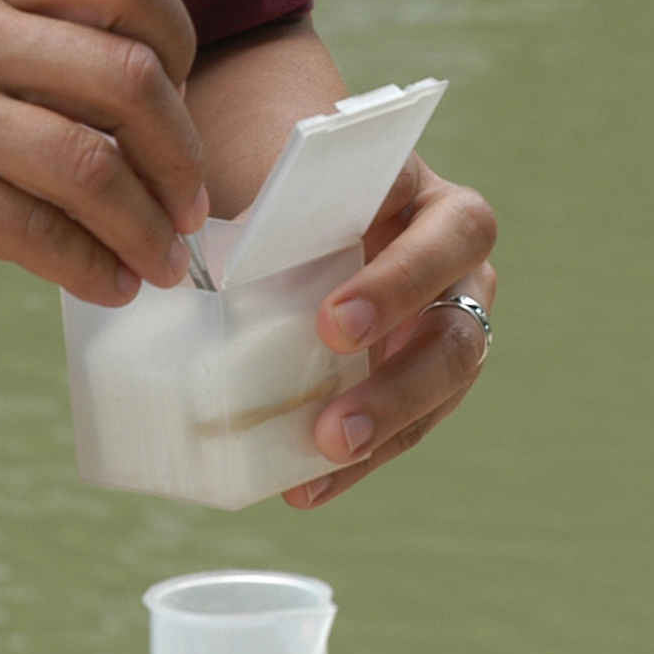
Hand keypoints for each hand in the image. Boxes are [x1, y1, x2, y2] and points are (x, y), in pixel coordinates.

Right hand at [0, 0, 207, 303]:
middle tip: (193, 204)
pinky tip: (101, 283)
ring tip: (159, 261)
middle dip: (182, 154)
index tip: (186, 100)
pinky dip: (86, 265)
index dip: (180, 42)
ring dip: (148, 224)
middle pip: (130, 77)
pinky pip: (32, 231)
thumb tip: (100, 91)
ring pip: (93, 163)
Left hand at [285, 155, 496, 507]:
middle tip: (333, 419)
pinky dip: (359, 460)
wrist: (284, 197)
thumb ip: (262, 205)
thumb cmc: (278, 176)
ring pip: (447, 380)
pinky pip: (409, 425)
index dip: (396, 281)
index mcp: (426, 196)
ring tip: (328, 452)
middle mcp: (454, 259)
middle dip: (400, 375)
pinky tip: (307, 485)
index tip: (331, 324)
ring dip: (389, 422)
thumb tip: (197, 265)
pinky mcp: (423, 373)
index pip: (439, 232)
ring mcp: (446, 318)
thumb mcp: (271, 169)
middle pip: (456, 323)